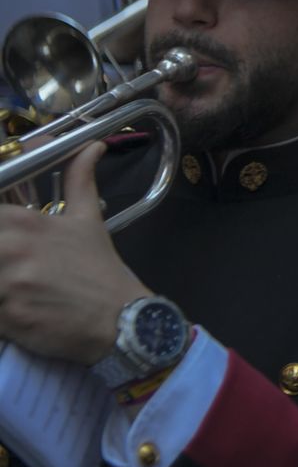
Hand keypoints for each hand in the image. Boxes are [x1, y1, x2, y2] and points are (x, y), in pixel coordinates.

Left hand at [0, 142, 150, 363]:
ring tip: (9, 284)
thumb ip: (79, 180)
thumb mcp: (88, 221)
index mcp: (23, 222)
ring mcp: (6, 283)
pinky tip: (12, 305)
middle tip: (7, 261)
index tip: (4, 235)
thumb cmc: (97, 269)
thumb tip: (91, 146)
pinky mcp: (4, 315)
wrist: (116, 319)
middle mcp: (10, 247)